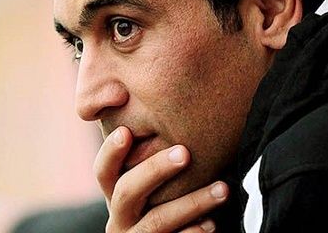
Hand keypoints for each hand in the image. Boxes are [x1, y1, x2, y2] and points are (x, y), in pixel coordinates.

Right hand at [94, 126, 228, 231]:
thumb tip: (182, 107)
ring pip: (157, 221)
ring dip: (192, 203)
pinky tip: (212, 224)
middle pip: (126, 191)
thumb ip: (159, 157)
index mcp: (116, 194)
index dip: (111, 151)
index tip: (127, 131)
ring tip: (223, 189)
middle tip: (184, 153)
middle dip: (155, 170)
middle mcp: (119, 218)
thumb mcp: (158, 184)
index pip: (104, 170)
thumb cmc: (171, 202)